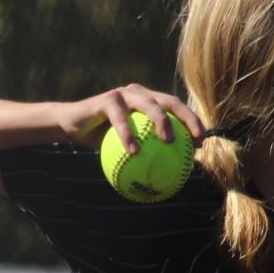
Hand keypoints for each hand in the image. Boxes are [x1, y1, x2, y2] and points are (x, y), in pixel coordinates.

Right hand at [65, 84, 205, 153]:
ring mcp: (124, 94)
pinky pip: (121, 118)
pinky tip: (135, 151)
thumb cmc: (102, 141)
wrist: (72, 127)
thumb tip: (172, 178)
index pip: (176, 109)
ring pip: (149, 104)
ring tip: (169, 142)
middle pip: (169, 101)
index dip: (192, 122)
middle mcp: (139, 93)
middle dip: (187, 118)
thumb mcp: (128, 149)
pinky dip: (129, 135)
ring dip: (162, 122)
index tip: (201, 143)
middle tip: (195, 138)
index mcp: (148, 102)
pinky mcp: (108, 99)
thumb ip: (148, 156)